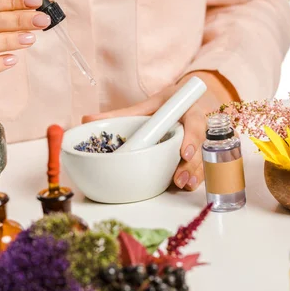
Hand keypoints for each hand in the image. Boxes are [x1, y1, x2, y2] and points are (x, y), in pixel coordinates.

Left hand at [82, 71, 237, 190]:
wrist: (181, 104)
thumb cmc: (164, 106)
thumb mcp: (145, 106)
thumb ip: (120, 114)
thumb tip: (86, 121)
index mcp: (186, 111)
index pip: (195, 122)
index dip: (191, 138)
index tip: (182, 153)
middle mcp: (197, 128)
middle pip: (201, 147)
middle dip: (191, 164)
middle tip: (178, 177)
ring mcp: (200, 144)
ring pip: (203, 160)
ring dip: (193, 174)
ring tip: (181, 184)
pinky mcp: (199, 157)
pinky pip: (201, 169)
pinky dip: (194, 179)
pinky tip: (186, 186)